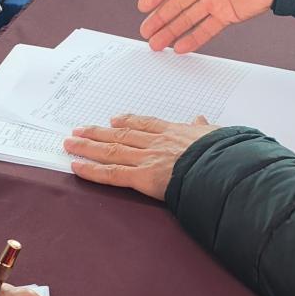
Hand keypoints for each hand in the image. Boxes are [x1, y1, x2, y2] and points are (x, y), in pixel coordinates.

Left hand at [65, 115, 213, 201]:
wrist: (224, 168)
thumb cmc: (224, 154)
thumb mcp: (215, 134)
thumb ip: (203, 127)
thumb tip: (200, 118)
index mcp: (174, 132)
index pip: (145, 124)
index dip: (126, 121)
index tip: (113, 120)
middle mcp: (156, 143)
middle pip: (120, 135)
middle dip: (97, 133)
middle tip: (79, 130)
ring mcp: (147, 159)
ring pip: (111, 150)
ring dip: (88, 146)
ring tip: (70, 143)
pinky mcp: (142, 177)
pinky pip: (112, 173)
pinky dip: (92, 170)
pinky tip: (77, 166)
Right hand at [137, 0, 284, 53]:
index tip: (143, 6)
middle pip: (176, 5)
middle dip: (159, 18)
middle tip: (146, 31)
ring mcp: (215, 1)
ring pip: (188, 19)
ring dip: (172, 31)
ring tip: (157, 43)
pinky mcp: (227, 15)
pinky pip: (206, 29)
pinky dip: (193, 39)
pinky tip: (181, 46)